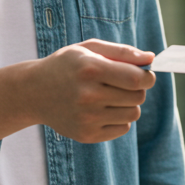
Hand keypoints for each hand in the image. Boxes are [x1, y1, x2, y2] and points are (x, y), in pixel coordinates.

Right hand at [26, 39, 155, 142]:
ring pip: (133, 114)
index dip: (147, 76)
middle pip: (137, 96)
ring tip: (111, 96)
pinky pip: (123, 128)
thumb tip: (151, 59)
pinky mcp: (86, 135)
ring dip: (129, 104)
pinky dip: (119, 119)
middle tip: (123, 83)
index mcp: (90, 69)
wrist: (33, 92)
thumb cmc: (67, 66)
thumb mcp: (89, 49)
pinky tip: (103, 109)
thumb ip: (122, 52)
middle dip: (138, 88)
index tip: (145, 74)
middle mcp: (88, 96)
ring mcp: (87, 119)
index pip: (135, 78)